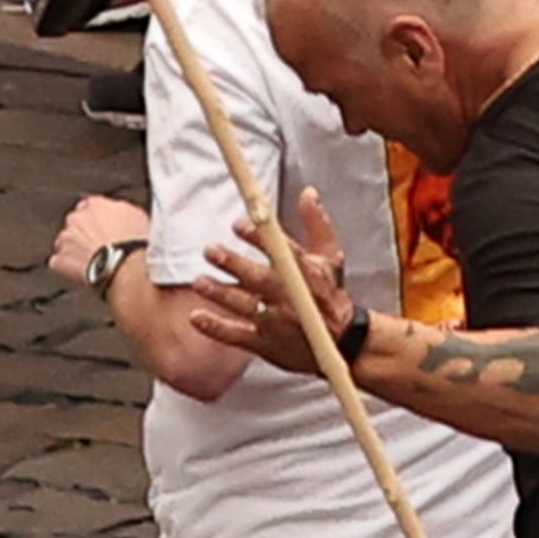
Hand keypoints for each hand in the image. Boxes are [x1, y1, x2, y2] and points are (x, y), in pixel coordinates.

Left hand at [50, 193, 151, 285]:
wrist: (125, 267)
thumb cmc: (135, 244)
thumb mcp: (138, 217)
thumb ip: (121, 212)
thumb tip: (121, 215)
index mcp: (95, 204)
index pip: (90, 207)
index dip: (98, 221)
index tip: (104, 230)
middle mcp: (76, 218)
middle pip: (75, 224)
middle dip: (84, 235)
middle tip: (99, 248)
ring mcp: (65, 239)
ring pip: (65, 243)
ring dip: (75, 251)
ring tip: (93, 263)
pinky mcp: (60, 260)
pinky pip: (60, 263)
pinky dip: (68, 268)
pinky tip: (83, 274)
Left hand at [187, 182, 357, 374]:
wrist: (342, 344)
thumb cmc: (331, 296)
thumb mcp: (330, 258)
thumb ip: (317, 224)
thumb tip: (308, 192)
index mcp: (303, 272)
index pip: (280, 250)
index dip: (258, 236)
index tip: (238, 224)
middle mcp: (287, 295)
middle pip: (257, 277)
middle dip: (233, 263)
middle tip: (210, 251)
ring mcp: (275, 321)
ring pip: (243, 305)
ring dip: (220, 293)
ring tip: (199, 282)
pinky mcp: (265, 343)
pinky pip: (237, 335)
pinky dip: (216, 327)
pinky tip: (196, 317)